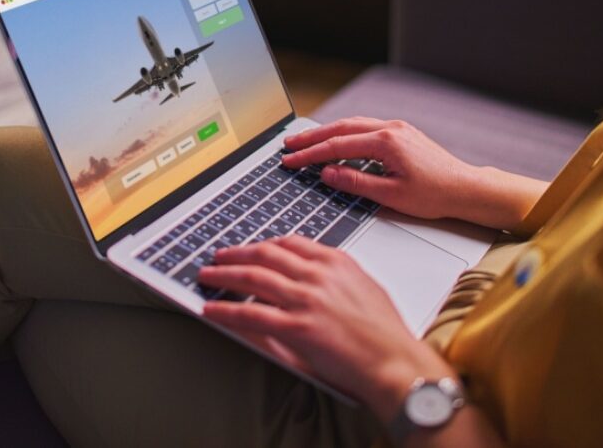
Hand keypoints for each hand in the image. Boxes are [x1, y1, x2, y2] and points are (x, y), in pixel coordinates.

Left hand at [200, 236, 454, 421]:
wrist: (395, 361)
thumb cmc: (385, 332)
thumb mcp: (363, 287)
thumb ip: (333, 276)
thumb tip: (309, 276)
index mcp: (336, 261)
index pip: (290, 242)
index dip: (263, 244)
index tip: (251, 247)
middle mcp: (318, 275)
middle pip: (265, 254)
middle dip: (236, 253)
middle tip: (218, 256)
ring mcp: (305, 299)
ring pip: (253, 278)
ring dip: (224, 275)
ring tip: (208, 275)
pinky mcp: (296, 327)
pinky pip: (251, 314)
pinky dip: (227, 310)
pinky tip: (213, 309)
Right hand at [282, 117, 547, 229]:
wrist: (466, 189)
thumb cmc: (435, 195)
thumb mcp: (391, 195)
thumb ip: (356, 182)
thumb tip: (328, 174)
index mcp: (386, 142)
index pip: (337, 146)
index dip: (310, 155)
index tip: (290, 161)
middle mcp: (390, 128)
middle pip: (340, 128)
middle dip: (311, 137)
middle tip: (288, 145)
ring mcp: (396, 128)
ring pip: (352, 125)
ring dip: (326, 132)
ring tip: (305, 141)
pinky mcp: (401, 133)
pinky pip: (365, 128)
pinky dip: (344, 133)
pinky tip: (335, 140)